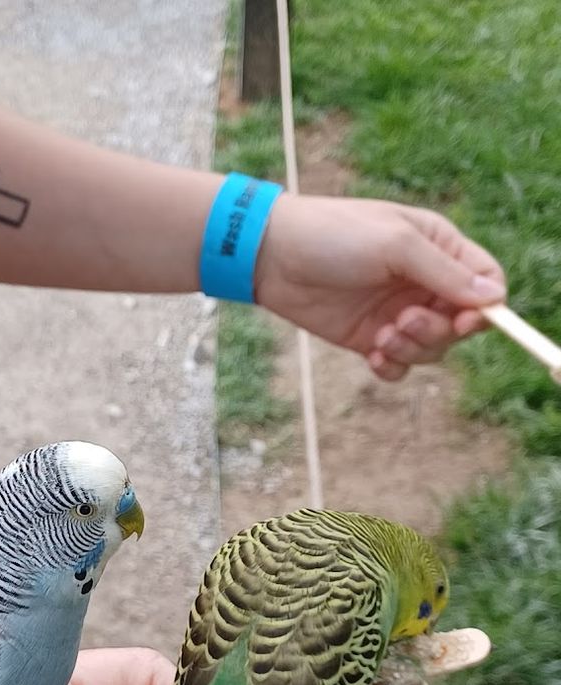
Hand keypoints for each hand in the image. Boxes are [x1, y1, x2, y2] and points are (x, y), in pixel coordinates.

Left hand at [256, 194, 506, 380]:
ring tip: (381, 336)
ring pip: (431, 349)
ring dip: (413, 350)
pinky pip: (398, 365)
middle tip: (404, 322)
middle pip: (461, 323)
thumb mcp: (395, 245)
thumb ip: (445, 272)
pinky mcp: (369, 336)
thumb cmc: (334, 235)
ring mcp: (396, 311)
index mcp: (438, 248)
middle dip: (438, 331)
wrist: (272, 256)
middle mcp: (422, 281)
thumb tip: (494, 299)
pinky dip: (391, 366)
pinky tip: (371, 354)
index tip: (465, 320)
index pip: (486, 282)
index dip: (485, 307)